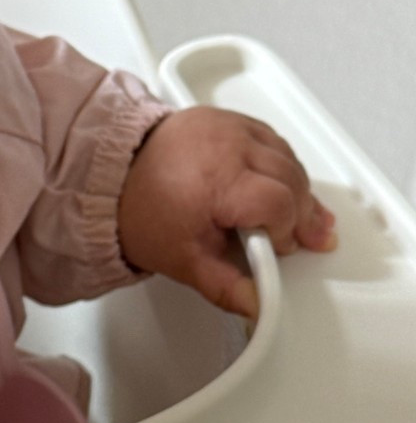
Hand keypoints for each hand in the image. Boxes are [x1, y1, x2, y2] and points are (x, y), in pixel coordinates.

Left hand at [118, 107, 336, 317]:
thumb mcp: (184, 260)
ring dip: (299, 185)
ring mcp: (228, 126)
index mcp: (219, 182)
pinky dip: (281, 161)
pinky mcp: (225, 117)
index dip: (288, 230)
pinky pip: (269, 138)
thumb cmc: (143, 212)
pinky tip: (283, 182)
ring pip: (285, 155)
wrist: (112, 176)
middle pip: (291, 177)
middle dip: (304, 210)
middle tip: (311, 235)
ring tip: (304, 214)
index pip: (279, 204)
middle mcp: (228, 146)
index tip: (283, 249)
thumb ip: (225, 286)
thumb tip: (256, 305)